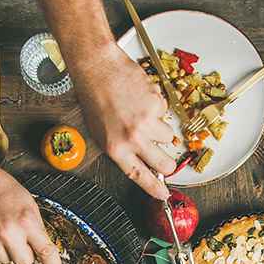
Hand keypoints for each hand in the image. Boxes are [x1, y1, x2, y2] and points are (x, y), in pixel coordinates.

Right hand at [0, 164, 62, 263]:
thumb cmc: (2, 188)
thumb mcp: (29, 204)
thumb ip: (37, 228)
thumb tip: (43, 250)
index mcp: (26, 221)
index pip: (45, 250)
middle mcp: (8, 232)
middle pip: (25, 263)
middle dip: (27, 256)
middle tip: (22, 240)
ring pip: (7, 260)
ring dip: (9, 250)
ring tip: (3, 229)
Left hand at [69, 46, 175, 200]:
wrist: (99, 69)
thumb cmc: (95, 99)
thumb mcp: (100, 133)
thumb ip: (121, 150)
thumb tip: (139, 162)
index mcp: (116, 148)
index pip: (140, 176)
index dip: (154, 188)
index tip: (163, 195)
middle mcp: (133, 138)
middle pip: (163, 163)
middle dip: (168, 164)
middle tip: (165, 159)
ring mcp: (147, 121)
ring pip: (167, 136)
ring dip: (159, 129)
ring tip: (141, 116)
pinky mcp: (156, 104)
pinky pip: (165, 113)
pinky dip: (155, 107)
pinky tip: (140, 99)